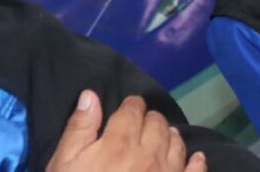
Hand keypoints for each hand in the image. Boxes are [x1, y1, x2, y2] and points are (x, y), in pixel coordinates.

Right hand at [46, 91, 207, 171]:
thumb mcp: (63, 165)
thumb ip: (79, 129)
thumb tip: (91, 95)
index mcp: (120, 143)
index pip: (133, 110)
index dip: (130, 107)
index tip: (127, 110)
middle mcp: (149, 154)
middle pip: (157, 123)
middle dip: (148, 120)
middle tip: (140, 126)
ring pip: (177, 142)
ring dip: (169, 136)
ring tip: (161, 138)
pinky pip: (194, 170)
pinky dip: (195, 161)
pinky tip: (195, 158)